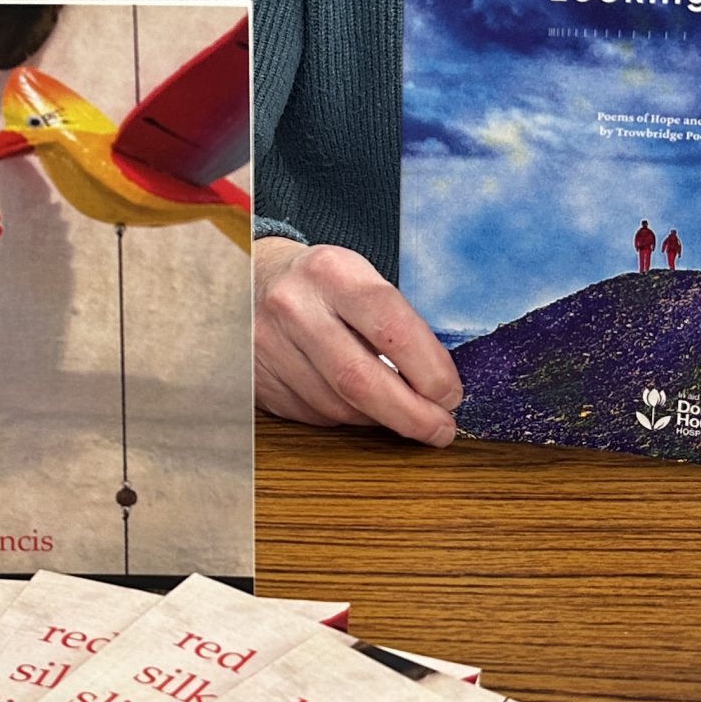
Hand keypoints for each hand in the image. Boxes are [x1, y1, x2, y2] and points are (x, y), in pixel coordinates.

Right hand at [252, 240, 462, 446]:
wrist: (250, 277)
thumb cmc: (323, 283)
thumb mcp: (360, 278)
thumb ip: (397, 324)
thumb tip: (440, 386)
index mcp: (331, 272)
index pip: (392, 329)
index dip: (430, 371)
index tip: (450, 395)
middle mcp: (294, 307)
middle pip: (360, 380)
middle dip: (411, 415)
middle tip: (440, 428)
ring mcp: (268, 346)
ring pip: (338, 407)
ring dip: (380, 419)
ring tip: (401, 411)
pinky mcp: (255, 380)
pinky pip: (314, 416)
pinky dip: (346, 417)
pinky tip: (357, 403)